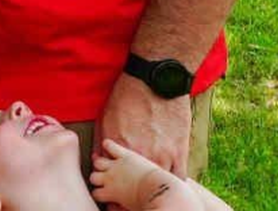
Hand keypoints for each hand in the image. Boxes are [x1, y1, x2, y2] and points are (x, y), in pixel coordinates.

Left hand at [96, 73, 190, 205]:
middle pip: (135, 190)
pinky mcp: (179, 151)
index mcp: (116, 148)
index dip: (113, 196)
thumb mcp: (106, 117)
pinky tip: (172, 185)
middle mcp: (137, 155)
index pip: (112, 183)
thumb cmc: (128, 95)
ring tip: (154, 192)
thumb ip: (102, 142)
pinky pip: (179, 179)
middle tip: (134, 196)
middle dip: (133, 197)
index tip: (115, 199)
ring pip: (158, 187)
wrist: (155, 79)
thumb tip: (98, 160)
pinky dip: (175, 184)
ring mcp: (160, 154)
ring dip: (155, 191)